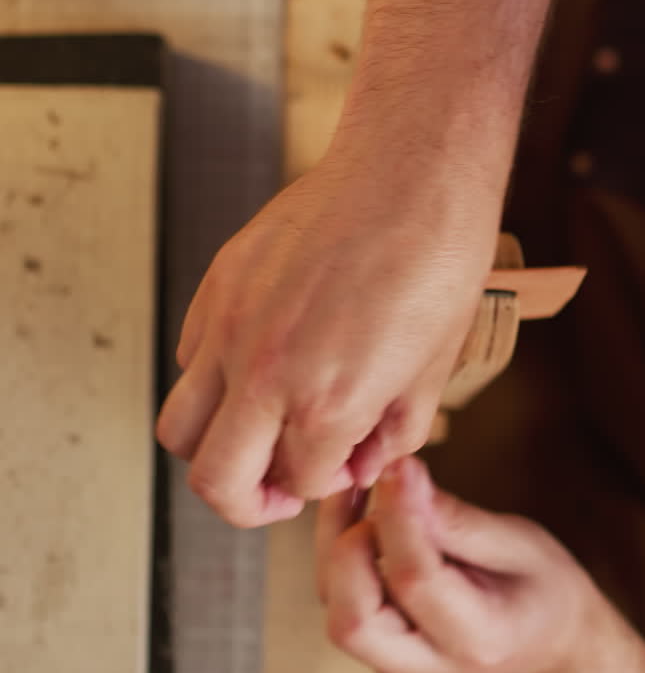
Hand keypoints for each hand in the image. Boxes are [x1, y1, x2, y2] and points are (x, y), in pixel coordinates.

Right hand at [156, 147, 495, 526]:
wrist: (410, 171)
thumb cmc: (436, 261)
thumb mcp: (431, 369)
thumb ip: (389, 435)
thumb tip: (357, 464)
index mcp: (328, 401)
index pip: (296, 483)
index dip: (321, 484)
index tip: (339, 464)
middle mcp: (266, 370)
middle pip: (213, 479)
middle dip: (246, 501)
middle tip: (275, 488)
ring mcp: (232, 325)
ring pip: (179, 426)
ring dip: (215, 444)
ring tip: (256, 429)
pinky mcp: (218, 285)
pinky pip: (188, 359)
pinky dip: (213, 381)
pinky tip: (258, 363)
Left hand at [316, 456, 609, 672]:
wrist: (550, 644)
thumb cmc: (542, 587)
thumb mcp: (521, 545)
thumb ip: (458, 521)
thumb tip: (402, 479)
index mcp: (478, 641)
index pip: (416, 582)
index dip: (399, 518)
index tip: (400, 465)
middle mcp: (429, 667)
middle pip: (353, 624)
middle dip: (348, 550)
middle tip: (375, 489)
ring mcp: (398, 666)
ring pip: (338, 613)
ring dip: (335, 543)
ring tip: (361, 485)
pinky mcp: (379, 649)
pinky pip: (340, 604)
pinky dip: (338, 552)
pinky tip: (359, 507)